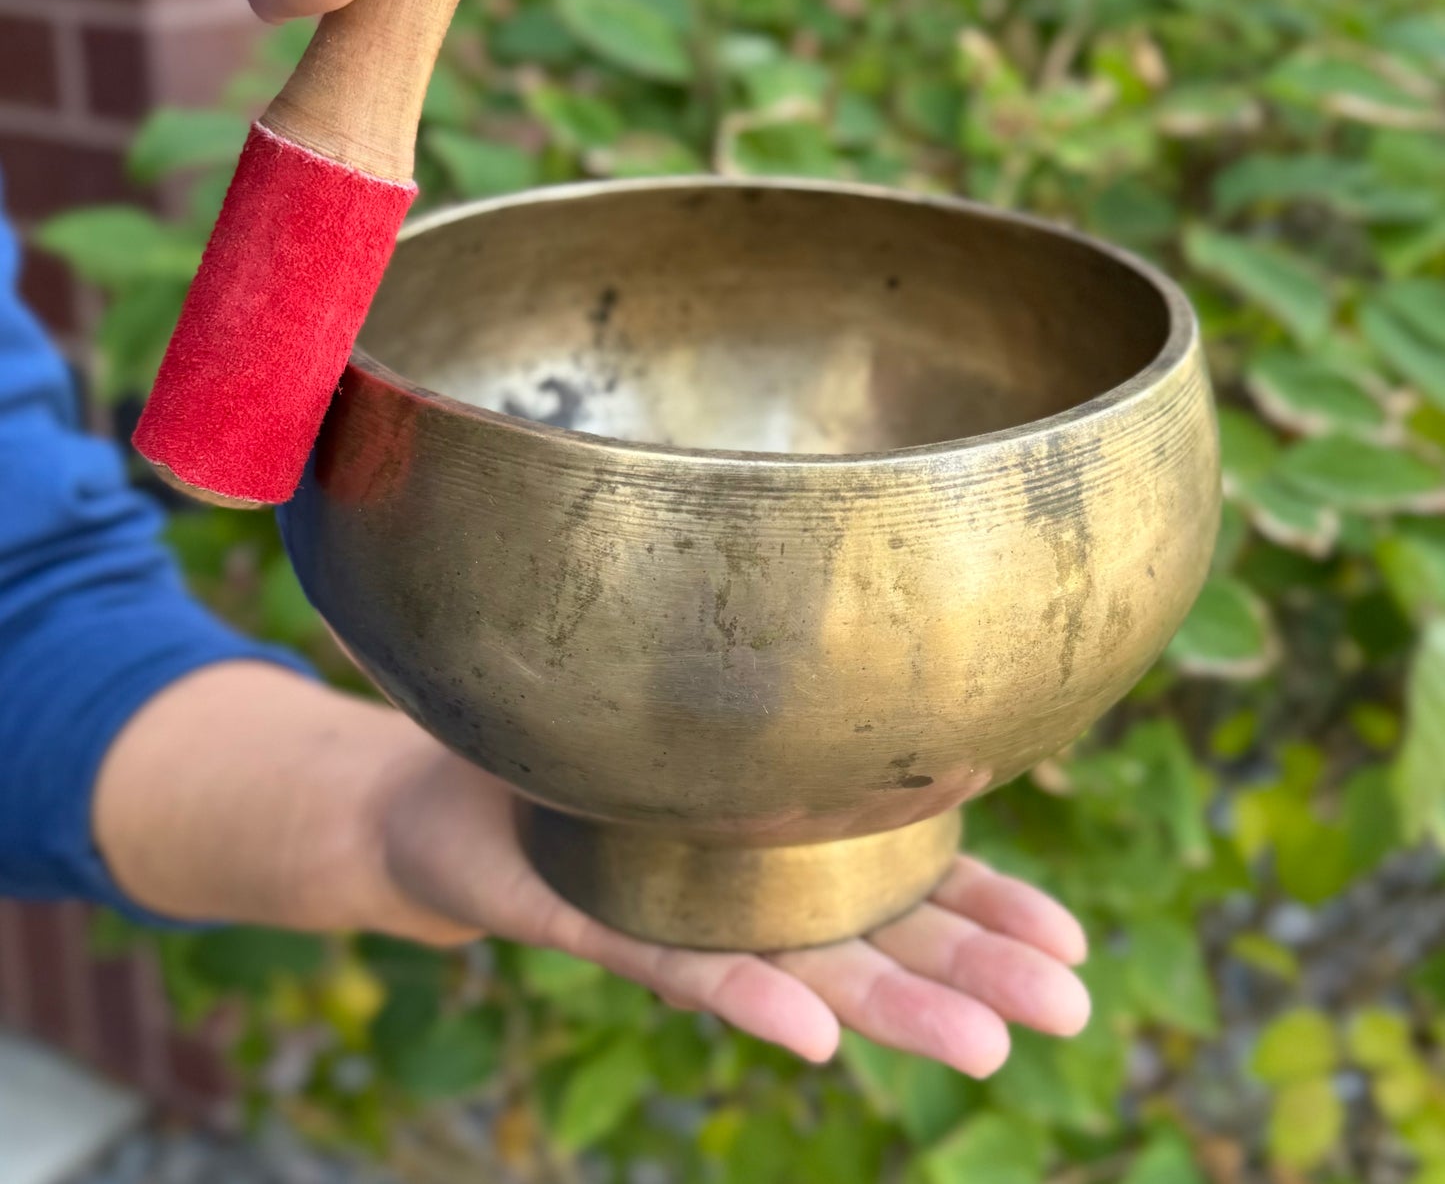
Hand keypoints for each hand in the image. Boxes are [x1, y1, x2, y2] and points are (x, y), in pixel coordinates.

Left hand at [383, 747, 1091, 1072]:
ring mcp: (682, 908)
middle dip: (980, 971)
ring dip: (895, 1004)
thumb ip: (762, 682)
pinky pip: (682, 961)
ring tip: (988, 1042)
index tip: (1075, 942)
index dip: (992, 907)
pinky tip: (815, 1032)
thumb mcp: (682, 688)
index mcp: (782, 830)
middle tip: (1072, 1011)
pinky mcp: (598, 919)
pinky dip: (751, 993)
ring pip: (807, 964)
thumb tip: (863, 615)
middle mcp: (747, 882)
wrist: (426, 795)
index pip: (909, 872)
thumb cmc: (567, 741)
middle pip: (882, 930)